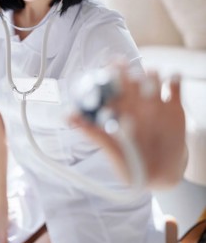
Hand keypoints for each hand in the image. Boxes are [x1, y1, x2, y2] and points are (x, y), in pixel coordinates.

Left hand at [71, 68, 186, 187]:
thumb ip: (92, 132)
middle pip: (130, 77)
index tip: (105, 69)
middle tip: (120, 66)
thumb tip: (67, 116)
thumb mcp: (111, 149)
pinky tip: (170, 84)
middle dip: (125, 70)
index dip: (107, 74)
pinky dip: (173, 80)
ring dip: (150, 75)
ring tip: (148, 85)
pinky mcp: (174, 108)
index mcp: (118, 109)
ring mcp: (155, 103)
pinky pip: (174, 86)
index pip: (111, 85)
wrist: (160, 175)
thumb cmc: (130, 162)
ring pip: (152, 77)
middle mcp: (135, 103)